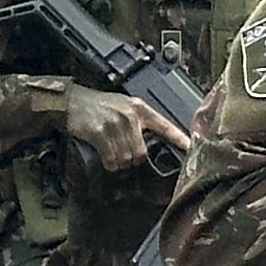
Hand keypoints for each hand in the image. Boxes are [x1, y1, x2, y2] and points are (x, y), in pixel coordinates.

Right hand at [58, 87, 186, 173]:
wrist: (74, 102)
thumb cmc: (100, 105)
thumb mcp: (125, 106)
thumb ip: (140, 121)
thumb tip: (152, 142)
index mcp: (140, 109)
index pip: (165, 126)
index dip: (179, 139)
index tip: (190, 148)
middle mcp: (130, 116)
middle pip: (142, 152)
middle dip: (133, 158)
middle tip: (124, 153)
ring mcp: (115, 124)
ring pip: (127, 158)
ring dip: (120, 162)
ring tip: (113, 154)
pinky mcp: (100, 132)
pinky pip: (111, 158)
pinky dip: (109, 163)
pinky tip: (106, 158)